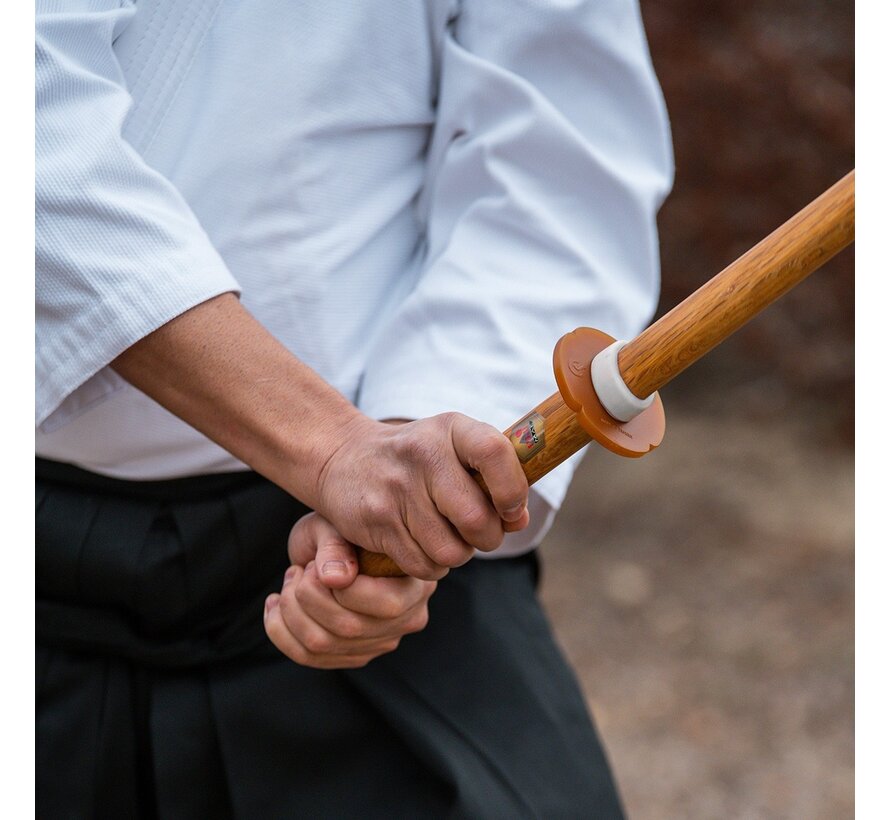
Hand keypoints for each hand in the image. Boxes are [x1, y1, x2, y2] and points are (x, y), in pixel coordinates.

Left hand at [264, 513, 436, 668]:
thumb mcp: (336, 524)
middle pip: (349, 628)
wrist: (331, 539)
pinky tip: (275, 605)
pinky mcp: (353, 654)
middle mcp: (408, 618)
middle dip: (306, 597)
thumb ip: (336, 547)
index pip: (386, 604)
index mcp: (417, 582)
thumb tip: (335, 579)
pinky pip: (308, 657)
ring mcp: (381, 641)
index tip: (319, 563)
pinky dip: (280, 631)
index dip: (341, 587)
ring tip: (290, 582)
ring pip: (322, 645)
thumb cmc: (340, 526)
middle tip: (299, 571)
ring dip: (290, 611)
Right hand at [316, 412, 529, 579]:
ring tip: (446, 538)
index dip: (512, 490)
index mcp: (451, 429)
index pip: (495, 452)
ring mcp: (396, 488)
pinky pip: (422, 565)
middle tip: (477, 533)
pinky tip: (422, 546)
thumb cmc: (416, 458)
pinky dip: (430, 566)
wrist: (343, 458)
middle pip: (476, 519)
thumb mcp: (453, 448)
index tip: (511, 510)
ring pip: (450, 551)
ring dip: (457, 555)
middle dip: (486, 538)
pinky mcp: (376, 520)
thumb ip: (493, 477)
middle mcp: (423, 454)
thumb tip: (519, 520)